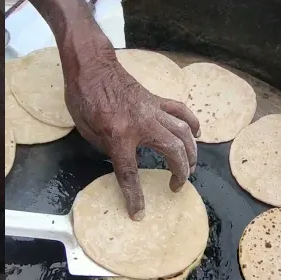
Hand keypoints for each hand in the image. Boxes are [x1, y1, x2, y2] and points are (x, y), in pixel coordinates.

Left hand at [62, 37, 199, 218]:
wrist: (92, 67)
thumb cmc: (84, 98)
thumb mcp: (88, 132)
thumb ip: (109, 148)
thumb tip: (125, 160)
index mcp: (119, 136)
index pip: (130, 173)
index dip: (136, 196)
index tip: (140, 212)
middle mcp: (142, 124)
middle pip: (173, 151)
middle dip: (180, 172)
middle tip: (177, 185)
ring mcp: (153, 110)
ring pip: (184, 132)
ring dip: (192, 152)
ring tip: (191, 166)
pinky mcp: (157, 100)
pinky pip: (180, 112)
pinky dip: (192, 123)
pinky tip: (196, 134)